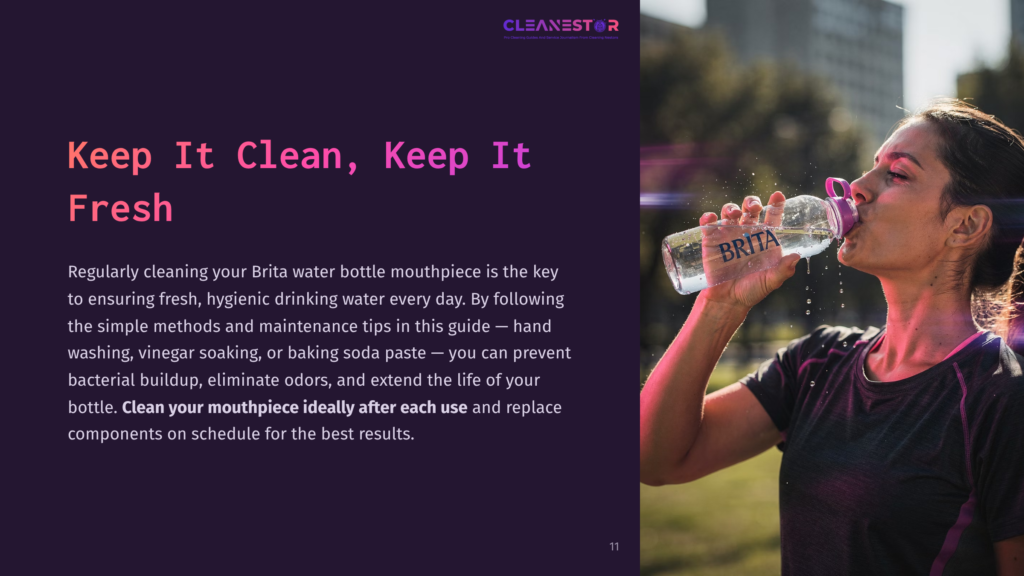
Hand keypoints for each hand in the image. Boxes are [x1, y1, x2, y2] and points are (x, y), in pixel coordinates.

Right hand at [699, 192, 800, 309]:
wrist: (728, 301)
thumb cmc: (752, 290)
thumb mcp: (771, 281)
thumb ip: (783, 270)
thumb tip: (796, 257)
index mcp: (765, 239)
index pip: (772, 216)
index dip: (776, 204)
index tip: (777, 195)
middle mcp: (747, 233)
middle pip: (750, 208)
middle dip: (751, 202)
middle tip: (753, 207)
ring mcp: (728, 235)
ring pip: (730, 212)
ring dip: (731, 207)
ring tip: (735, 214)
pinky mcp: (711, 241)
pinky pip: (708, 224)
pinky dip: (708, 218)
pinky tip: (711, 217)